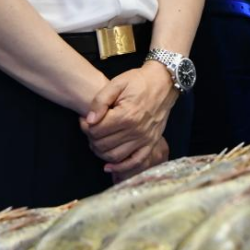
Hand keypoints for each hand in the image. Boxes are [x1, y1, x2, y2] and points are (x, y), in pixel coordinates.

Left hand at [81, 63, 176, 178]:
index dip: (85, 126)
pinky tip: (109, 166)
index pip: (96, 131)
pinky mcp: (151, 142)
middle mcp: (136, 130)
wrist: (164, 82)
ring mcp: (145, 138)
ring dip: (101, 152)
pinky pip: (135, 162)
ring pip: (115, 156)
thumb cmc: (139, 81)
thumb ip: (100, 101)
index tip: (85, 120)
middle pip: (103, 145)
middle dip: (92, 138)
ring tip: (98, 141)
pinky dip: (121, 167)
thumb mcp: (117, 83)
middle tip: (91, 129)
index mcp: (126, 115)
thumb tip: (89, 120)